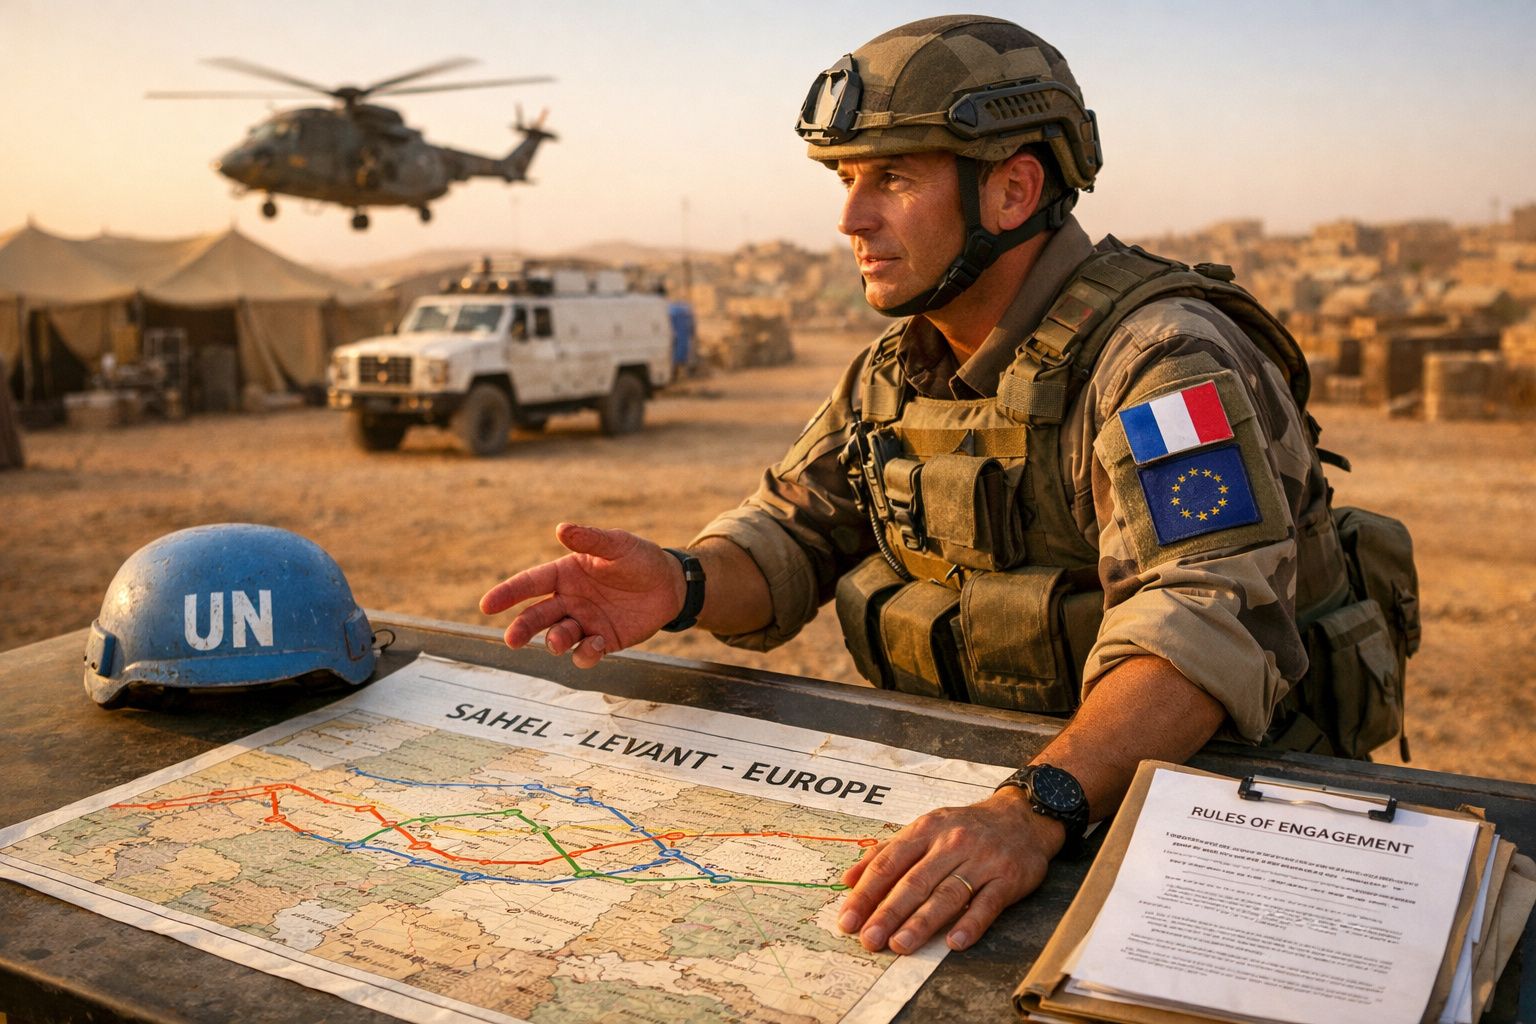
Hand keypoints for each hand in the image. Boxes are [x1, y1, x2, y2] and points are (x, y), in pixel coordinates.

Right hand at [479, 523, 683, 667]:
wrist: (670, 585)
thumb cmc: (639, 558)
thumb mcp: (618, 544)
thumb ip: (590, 540)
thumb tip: (561, 528)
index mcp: (565, 574)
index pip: (530, 583)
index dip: (508, 593)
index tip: (487, 605)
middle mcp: (569, 600)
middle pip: (536, 616)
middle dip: (522, 628)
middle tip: (511, 640)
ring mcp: (584, 622)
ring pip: (558, 637)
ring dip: (554, 641)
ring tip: (559, 640)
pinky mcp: (603, 641)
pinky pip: (586, 653)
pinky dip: (586, 653)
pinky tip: (598, 644)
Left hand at [836, 788, 1060, 953]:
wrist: (1022, 817)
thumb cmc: (964, 828)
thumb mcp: (924, 829)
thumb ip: (886, 852)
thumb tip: (848, 878)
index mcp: (925, 830)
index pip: (889, 863)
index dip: (867, 893)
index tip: (848, 920)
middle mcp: (951, 843)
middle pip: (915, 881)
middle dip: (889, 912)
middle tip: (869, 939)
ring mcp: (981, 860)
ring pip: (948, 894)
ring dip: (922, 922)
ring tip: (900, 944)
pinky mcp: (1007, 878)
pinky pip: (987, 904)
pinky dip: (970, 924)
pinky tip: (954, 942)